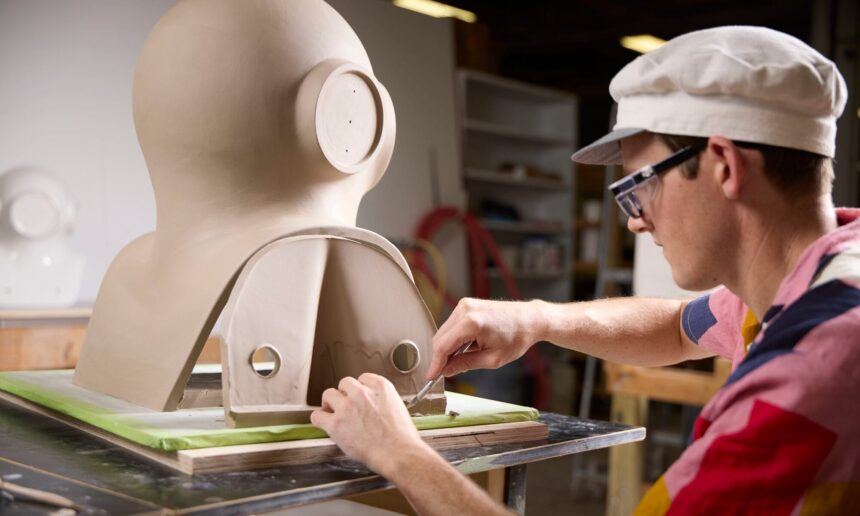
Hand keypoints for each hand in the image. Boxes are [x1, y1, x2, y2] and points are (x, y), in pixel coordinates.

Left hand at [309, 373, 427, 476]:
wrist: (399, 454)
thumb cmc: (402, 438)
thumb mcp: (397, 407)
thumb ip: (382, 401)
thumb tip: (372, 407)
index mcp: (380, 386)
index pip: (362, 378)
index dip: (359, 390)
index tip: (359, 398)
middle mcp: (362, 393)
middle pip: (344, 384)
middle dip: (345, 395)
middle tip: (346, 407)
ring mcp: (347, 407)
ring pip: (328, 394)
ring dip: (330, 404)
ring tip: (334, 414)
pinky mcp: (336, 424)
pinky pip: (317, 415)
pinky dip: (320, 419)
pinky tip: (325, 425)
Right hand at [426, 297, 545, 378]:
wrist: (530, 319)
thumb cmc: (517, 337)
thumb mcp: (493, 359)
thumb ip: (466, 364)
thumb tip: (446, 370)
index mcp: (471, 323)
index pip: (443, 346)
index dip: (435, 364)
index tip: (431, 377)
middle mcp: (465, 310)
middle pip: (439, 338)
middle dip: (440, 357)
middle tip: (445, 373)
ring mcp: (464, 305)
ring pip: (444, 332)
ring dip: (447, 348)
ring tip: (462, 359)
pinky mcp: (466, 305)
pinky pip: (451, 325)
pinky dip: (453, 339)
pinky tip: (465, 347)